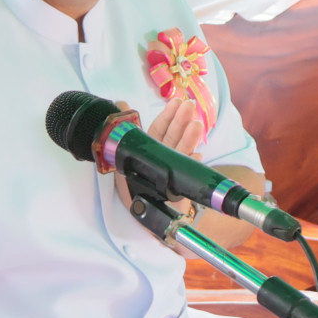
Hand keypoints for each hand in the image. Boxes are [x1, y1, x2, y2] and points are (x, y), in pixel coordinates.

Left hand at [109, 97, 204, 213]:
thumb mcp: (122, 157)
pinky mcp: (180, 184)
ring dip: (189, 138)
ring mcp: (174, 169)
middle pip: (173, 136)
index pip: (159, 129)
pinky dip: (191, 163)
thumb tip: (121, 102)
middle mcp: (164, 156)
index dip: (167, 116)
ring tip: (196, 125)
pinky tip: (196, 155)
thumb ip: (124, 129)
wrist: (145, 215)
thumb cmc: (133, 186)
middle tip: (188, 106)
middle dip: (181, 121)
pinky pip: (186, 172)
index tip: (176, 102)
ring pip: (181, 151)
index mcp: (151, 149)